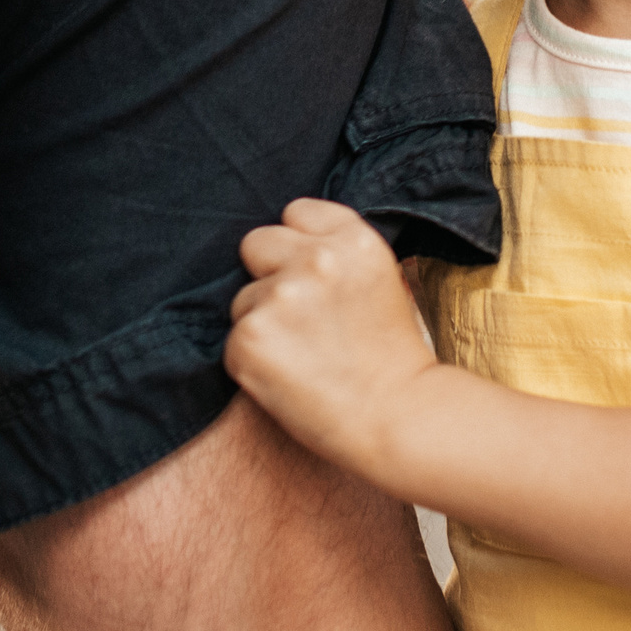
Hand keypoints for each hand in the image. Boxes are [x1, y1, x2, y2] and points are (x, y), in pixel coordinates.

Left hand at [225, 199, 438, 482]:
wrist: (397, 418)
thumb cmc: (391, 357)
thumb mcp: (383, 281)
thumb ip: (340, 253)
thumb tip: (294, 242)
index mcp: (353, 240)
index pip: (295, 212)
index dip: (300, 246)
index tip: (316, 277)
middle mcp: (316, 260)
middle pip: (256, 243)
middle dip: (269, 274)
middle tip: (302, 318)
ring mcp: (279, 297)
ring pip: (243, 298)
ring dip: (262, 323)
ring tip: (305, 356)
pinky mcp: (249, 338)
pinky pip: (233, 340)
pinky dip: (252, 361)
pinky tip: (289, 377)